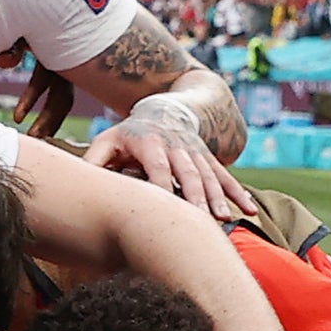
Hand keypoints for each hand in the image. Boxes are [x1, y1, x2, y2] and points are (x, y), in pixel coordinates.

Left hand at [89, 106, 257, 221]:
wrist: (165, 109)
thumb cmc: (128, 134)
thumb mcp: (107, 141)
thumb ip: (94, 161)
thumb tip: (80, 184)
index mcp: (150, 144)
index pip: (157, 168)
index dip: (162, 187)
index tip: (165, 211)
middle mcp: (177, 147)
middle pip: (189, 174)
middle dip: (196, 198)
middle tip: (201, 222)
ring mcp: (196, 153)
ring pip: (210, 176)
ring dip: (219, 198)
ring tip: (224, 220)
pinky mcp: (209, 159)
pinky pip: (225, 176)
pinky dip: (238, 193)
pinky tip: (249, 210)